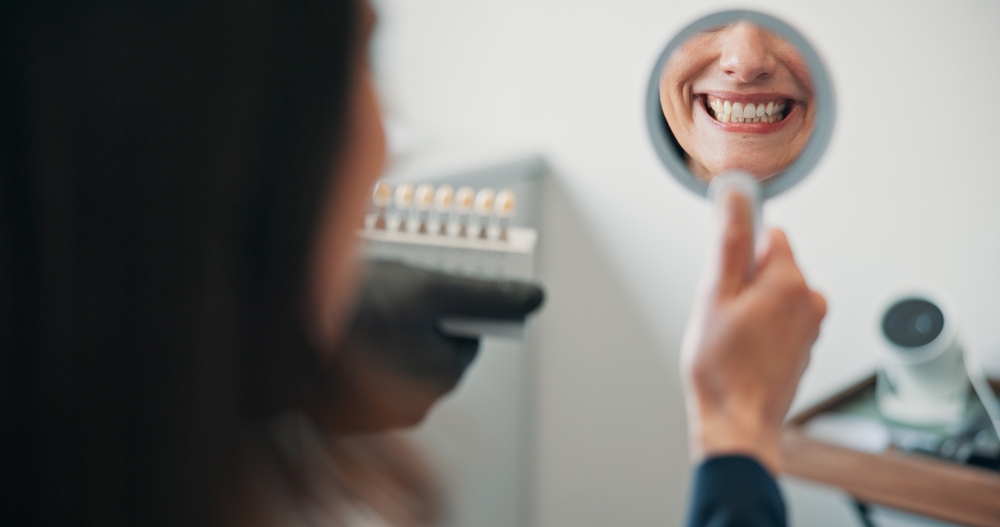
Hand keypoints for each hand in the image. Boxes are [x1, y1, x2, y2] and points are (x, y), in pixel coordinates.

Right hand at [322, 261, 543, 431]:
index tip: (425, 296)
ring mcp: (373, 415)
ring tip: (360, 315)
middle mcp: (413, 408)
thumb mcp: (430, 288)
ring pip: (396, 365)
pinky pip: (362, 381)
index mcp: (442, 378)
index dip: (445, 310)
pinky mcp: (340, 414)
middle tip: (389, 301)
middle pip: (430, 353)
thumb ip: (486, 295)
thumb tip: (535, 298)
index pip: (464, 339)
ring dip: (386, 341)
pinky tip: (341, 337)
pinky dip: (357, 360)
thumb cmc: (354, 307)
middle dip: (416, 326)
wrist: (278, 328)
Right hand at [680, 191, 825, 473]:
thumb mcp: (715, 295)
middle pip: (772, 265)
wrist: (737, 422)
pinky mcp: (805, 346)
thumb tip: (736, 196)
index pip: (770, 234)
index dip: (739, 251)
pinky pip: (780, 319)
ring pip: (774, 294)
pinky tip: (742, 349)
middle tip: (721, 311)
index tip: (724, 274)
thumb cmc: (722, 368)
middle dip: (744, 281)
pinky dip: (760, 327)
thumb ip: (729, 240)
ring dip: (751, 306)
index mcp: (791, 282)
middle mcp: (810, 301)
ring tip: (730, 335)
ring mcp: (810, 326)